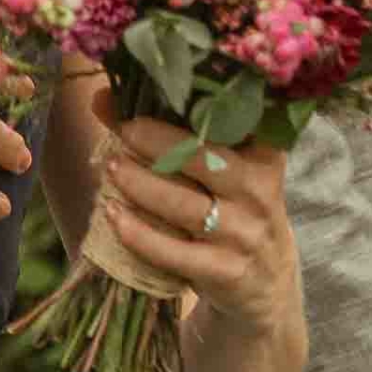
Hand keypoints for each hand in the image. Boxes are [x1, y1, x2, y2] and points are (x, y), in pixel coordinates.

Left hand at [94, 87, 304, 352]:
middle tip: (123, 130)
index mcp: (262, 157)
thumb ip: (174, 136)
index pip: (232, 122)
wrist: (266, 284)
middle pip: (204, 159)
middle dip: (158, 141)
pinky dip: (140, 234)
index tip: (149, 86)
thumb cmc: (232, 211)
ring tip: (111, 168)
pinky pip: (176, 253)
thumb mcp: (221, 173)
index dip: (190, 103)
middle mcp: (258, 193)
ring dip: (142, 184)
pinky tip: (113, 215)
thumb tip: (105, 97)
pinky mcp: (226, 273)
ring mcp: (244, 235)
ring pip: (186, 205)